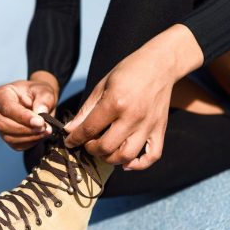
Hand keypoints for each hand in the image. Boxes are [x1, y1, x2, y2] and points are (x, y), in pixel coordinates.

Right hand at [0, 71, 58, 150]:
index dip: (24, 117)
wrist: (38, 100)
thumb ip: (43, 100)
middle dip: (26, 129)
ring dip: (30, 137)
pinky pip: (15, 145)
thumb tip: (40, 112)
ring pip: (9, 137)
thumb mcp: (44, 91)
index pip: (7, 108)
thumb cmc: (38, 93)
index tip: (40, 122)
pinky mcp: (6, 137)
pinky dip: (30, 142)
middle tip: (46, 127)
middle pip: (3, 124)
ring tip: (46, 131)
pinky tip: (40, 135)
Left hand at [64, 25, 202, 169]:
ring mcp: (148, 125)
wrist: (160, 64)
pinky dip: (139, 165)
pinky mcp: (160, 129)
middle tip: (88, 143)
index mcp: (116, 102)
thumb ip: (86, 110)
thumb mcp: (103, 85)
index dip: (75, 138)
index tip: (69, 141)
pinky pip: (152, 156)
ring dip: (110, 159)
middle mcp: (133, 117)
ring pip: (127, 156)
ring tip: (104, 150)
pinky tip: (127, 163)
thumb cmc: (129, 71)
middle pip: (106, 147)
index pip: (89, 129)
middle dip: (91, 149)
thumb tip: (71, 130)